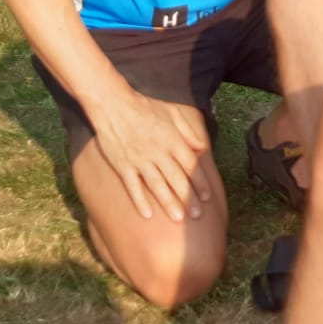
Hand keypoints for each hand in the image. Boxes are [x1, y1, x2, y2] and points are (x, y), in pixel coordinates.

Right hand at [87, 89, 211, 221]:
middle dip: (188, 198)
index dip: (200, 182)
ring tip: (179, 219)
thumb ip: (189, 131)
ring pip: (157, 185)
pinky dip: (140, 200)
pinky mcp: (123, 165)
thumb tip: (203, 148)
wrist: (114, 105)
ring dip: (169, 203)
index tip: (207, 197)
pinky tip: (148, 215)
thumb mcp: (172, 112)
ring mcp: (140, 160)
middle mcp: (158, 152)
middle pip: (177, 179)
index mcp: (172, 140)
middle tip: (198, 215)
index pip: (190, 165)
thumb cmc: (145, 107)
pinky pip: (132, 186)